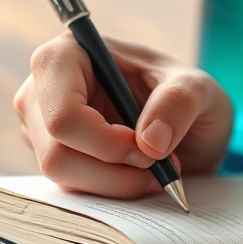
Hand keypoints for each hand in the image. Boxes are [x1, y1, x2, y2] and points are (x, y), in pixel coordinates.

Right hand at [14, 33, 231, 196]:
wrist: (188, 125)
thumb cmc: (185, 94)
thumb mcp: (199, 88)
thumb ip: (180, 102)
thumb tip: (150, 140)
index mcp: (69, 54)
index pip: (63, 113)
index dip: (105, 142)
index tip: (149, 151)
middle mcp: (43, 89)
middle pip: (56, 152)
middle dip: (115, 170)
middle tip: (160, 166)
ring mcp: (43, 126)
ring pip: (63, 175)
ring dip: (118, 184)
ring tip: (157, 171)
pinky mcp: (55, 155)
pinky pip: (73, 187)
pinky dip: (113, 190)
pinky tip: (141, 176)